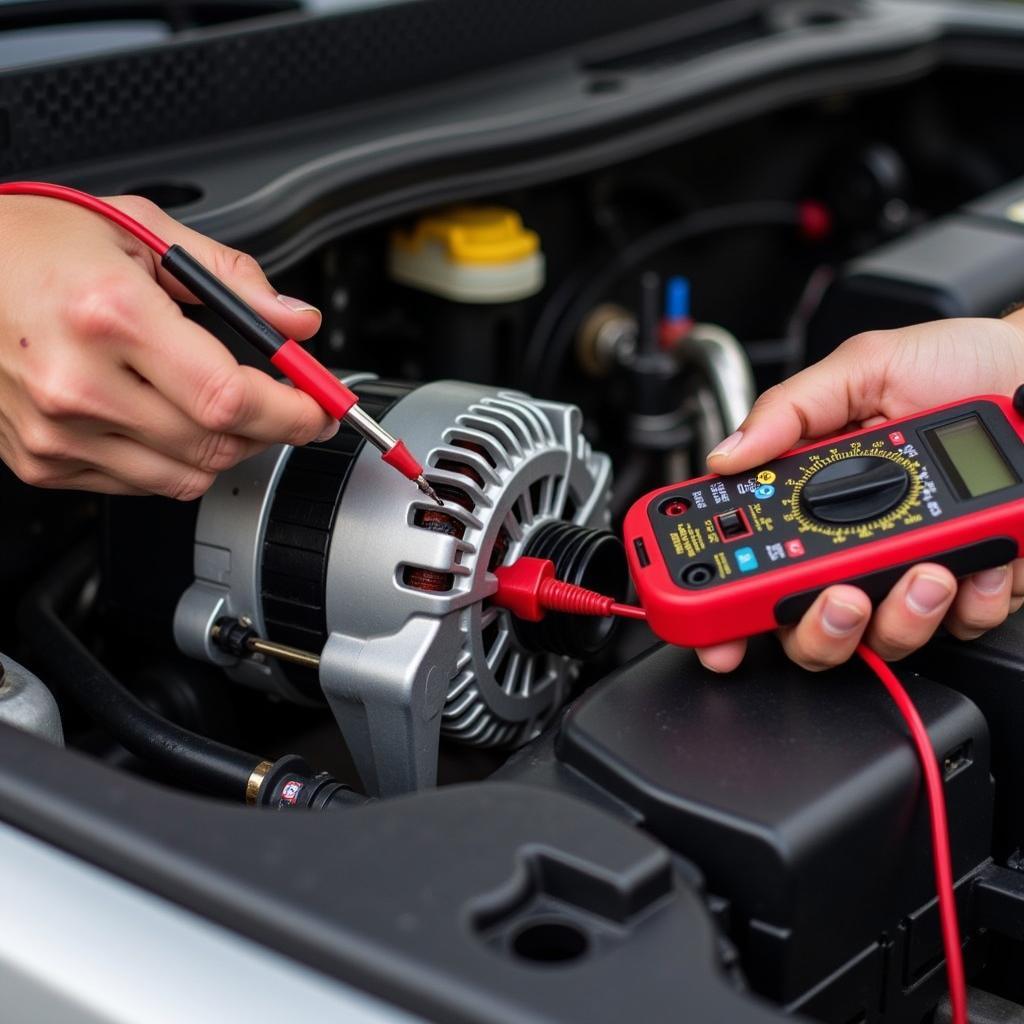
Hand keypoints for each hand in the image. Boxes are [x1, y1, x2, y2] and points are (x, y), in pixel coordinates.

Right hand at [0, 194, 335, 498]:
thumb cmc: (32, 242)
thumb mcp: (140, 228)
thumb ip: (232, 278)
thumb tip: (296, 322)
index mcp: (110, 316)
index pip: (230, 397)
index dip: (293, 412)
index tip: (319, 408)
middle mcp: (78, 383)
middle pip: (216, 444)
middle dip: (271, 430)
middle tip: (285, 405)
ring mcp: (55, 432)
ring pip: (187, 476)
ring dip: (226, 448)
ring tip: (221, 405)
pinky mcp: (41, 461)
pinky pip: (141, 485)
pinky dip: (173, 460)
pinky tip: (163, 417)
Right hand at [698, 317, 1023, 671]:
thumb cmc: (957, 365)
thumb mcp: (864, 368)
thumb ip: (789, 409)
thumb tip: (726, 455)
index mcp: (814, 499)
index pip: (751, 563)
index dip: (719, 605)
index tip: (710, 624)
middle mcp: (854, 544)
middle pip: (806, 627)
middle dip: (815, 629)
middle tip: (835, 597)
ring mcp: (911, 572)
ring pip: (882, 640)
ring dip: (898, 616)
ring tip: (924, 571)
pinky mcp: (974, 586)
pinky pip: (962, 625)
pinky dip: (972, 601)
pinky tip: (979, 559)